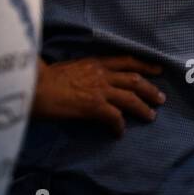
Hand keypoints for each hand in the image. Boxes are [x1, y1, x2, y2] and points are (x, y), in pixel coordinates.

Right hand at [33, 56, 165, 135]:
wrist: (32, 86)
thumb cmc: (41, 78)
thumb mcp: (68, 68)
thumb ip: (82, 73)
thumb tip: (88, 83)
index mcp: (95, 63)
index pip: (126, 61)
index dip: (144, 65)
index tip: (158, 69)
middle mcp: (101, 74)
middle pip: (134, 80)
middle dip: (150, 89)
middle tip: (161, 98)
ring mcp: (99, 89)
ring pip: (130, 98)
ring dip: (143, 107)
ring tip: (151, 116)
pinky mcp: (94, 106)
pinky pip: (114, 117)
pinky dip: (119, 126)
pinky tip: (119, 133)